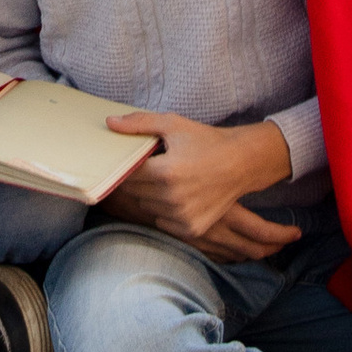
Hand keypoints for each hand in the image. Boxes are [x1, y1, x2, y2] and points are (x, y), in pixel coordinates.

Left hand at [106, 113, 302, 259]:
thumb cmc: (205, 141)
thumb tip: (109, 123)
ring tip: (168, 179)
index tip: (135, 159)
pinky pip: (162, 220)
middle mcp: (172, 198)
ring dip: (151, 194)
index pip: (127, 174)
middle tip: (155, 167)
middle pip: (135, 192)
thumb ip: (139, 124)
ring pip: (147, 206)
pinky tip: (179, 195)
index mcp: (165, 172)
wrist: (241, 163)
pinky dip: (165, 209)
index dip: (128, 165)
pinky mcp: (191, 229)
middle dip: (139, 179)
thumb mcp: (172, 124)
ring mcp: (182, 216)